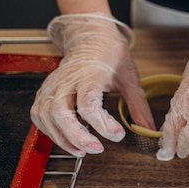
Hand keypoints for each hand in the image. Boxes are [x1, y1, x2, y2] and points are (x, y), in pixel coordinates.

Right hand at [31, 13, 153, 155]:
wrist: (90, 37)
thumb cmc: (110, 54)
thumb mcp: (130, 78)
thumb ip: (138, 106)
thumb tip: (148, 130)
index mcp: (90, 73)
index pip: (88, 102)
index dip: (101, 123)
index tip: (118, 135)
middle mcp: (67, 79)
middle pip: (60, 111)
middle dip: (77, 135)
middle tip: (97, 148)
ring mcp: (53, 85)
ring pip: (46, 115)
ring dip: (62, 137)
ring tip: (82, 150)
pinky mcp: (46, 91)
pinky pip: (39, 115)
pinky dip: (50, 131)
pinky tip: (66, 139)